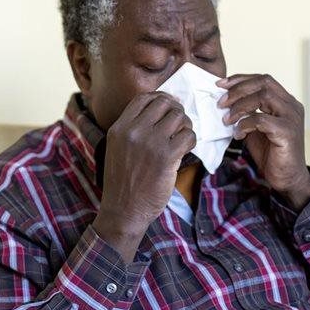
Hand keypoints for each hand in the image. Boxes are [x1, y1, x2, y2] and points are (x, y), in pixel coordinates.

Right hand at [92, 92, 195, 261]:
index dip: (161, 99)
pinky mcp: (166, 157)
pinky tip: (185, 151)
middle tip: (179, 126)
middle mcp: (133, 131)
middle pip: (165, 104)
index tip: (168, 108)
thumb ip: (133, 129)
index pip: (144, 98)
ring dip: (185, 126)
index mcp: (119, 128)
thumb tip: (161, 109)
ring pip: (179, 118)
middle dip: (176, 112)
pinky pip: (188, 136)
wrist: (123, 211)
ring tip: (182, 139)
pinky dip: (191, 141)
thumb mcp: (117, 149)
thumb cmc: (123, 182)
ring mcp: (150, 143)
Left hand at [218, 73, 309, 209]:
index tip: (221, 84)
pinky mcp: (287, 132)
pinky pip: (261, 120)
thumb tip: (224, 103)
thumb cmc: (272, 153)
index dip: (241, 79)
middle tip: (220, 103)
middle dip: (238, 90)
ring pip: (263, 97)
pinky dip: (245, 124)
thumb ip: (246, 114)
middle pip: (264, 83)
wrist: (287, 178)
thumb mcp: (256, 129)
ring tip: (227, 120)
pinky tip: (238, 134)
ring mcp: (292, 118)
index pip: (264, 79)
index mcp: (286, 102)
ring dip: (240, 106)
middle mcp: (292, 106)